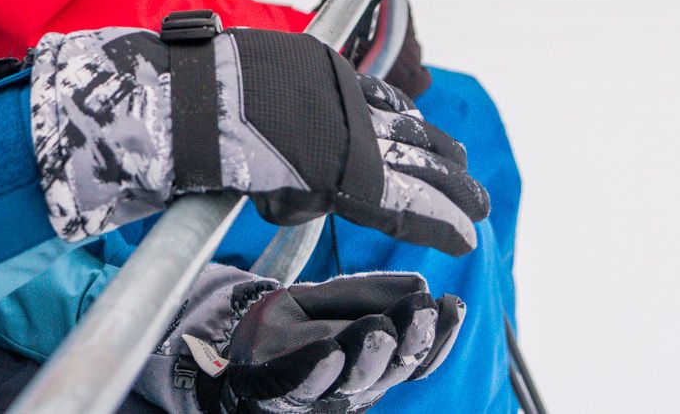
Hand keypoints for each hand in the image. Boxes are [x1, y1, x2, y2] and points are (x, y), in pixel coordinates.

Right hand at [26, 17, 486, 254]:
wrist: (191, 105)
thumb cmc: (201, 99)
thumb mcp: (253, 88)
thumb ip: (283, 113)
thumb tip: (286, 155)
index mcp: (322, 73)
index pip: (381, 104)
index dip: (408, 127)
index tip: (426, 136)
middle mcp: (346, 100)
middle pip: (409, 134)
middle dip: (442, 159)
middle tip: (469, 178)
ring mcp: (351, 134)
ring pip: (417, 166)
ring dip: (451, 189)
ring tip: (477, 204)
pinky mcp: (350, 173)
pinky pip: (403, 201)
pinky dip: (435, 219)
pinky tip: (460, 235)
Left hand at [140, 266, 465, 413]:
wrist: (228, 364)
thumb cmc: (289, 330)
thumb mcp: (329, 304)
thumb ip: (370, 293)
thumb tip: (421, 286)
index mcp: (372, 366)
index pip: (414, 356)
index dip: (437, 336)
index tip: (451, 305)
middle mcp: (348, 387)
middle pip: (385, 370)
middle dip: (408, 341)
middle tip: (422, 309)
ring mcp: (313, 394)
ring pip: (349, 380)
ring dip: (366, 355)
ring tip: (379, 328)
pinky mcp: (272, 390)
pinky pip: (295, 381)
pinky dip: (314, 369)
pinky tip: (329, 351)